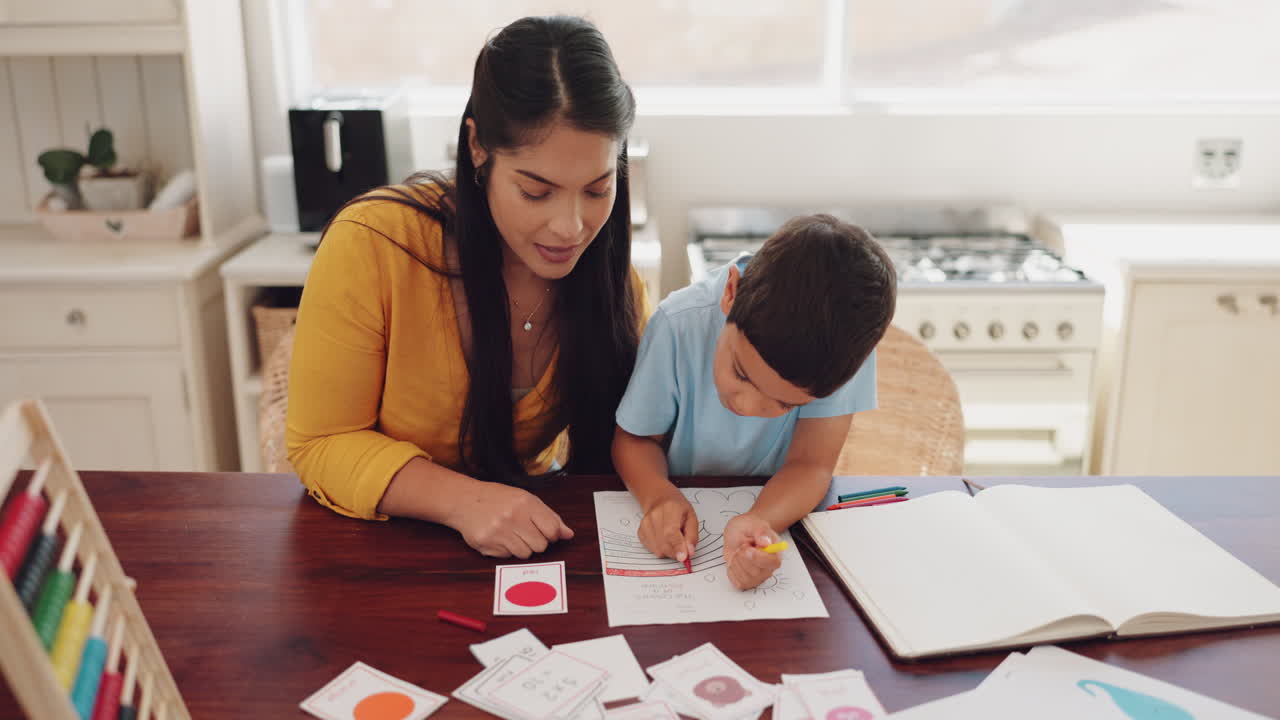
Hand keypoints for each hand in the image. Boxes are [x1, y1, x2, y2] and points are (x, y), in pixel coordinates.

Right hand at [445, 481, 572, 558]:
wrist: (464, 500)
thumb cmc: (498, 499)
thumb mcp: (526, 499)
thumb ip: (549, 517)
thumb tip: (568, 534)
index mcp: (525, 503)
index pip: (552, 530)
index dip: (552, 535)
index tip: (545, 532)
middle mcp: (512, 517)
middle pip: (540, 546)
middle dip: (536, 541)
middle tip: (524, 531)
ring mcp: (498, 532)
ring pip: (525, 554)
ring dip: (521, 547)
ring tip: (510, 533)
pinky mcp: (486, 544)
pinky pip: (507, 557)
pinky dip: (506, 550)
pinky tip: (498, 537)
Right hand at [638, 490, 698, 563]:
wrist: (659, 499)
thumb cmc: (677, 508)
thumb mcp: (691, 517)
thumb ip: (692, 536)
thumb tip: (689, 552)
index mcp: (670, 509)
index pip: (671, 532)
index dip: (677, 546)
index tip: (683, 557)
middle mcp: (654, 515)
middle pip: (664, 543)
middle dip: (675, 552)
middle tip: (683, 550)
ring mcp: (645, 524)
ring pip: (658, 549)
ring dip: (669, 551)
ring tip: (673, 540)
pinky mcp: (640, 532)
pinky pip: (652, 549)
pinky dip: (660, 549)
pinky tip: (664, 539)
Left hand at [723, 513, 781, 589]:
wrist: (738, 533)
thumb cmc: (748, 529)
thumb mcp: (753, 523)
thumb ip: (761, 531)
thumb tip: (765, 542)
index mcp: (775, 552)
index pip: (773, 563)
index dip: (759, 558)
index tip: (748, 549)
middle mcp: (768, 566)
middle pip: (757, 573)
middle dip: (743, 558)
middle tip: (741, 546)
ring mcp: (758, 576)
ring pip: (746, 578)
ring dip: (736, 563)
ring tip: (739, 552)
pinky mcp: (747, 581)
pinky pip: (737, 582)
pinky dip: (732, 570)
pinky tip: (735, 561)